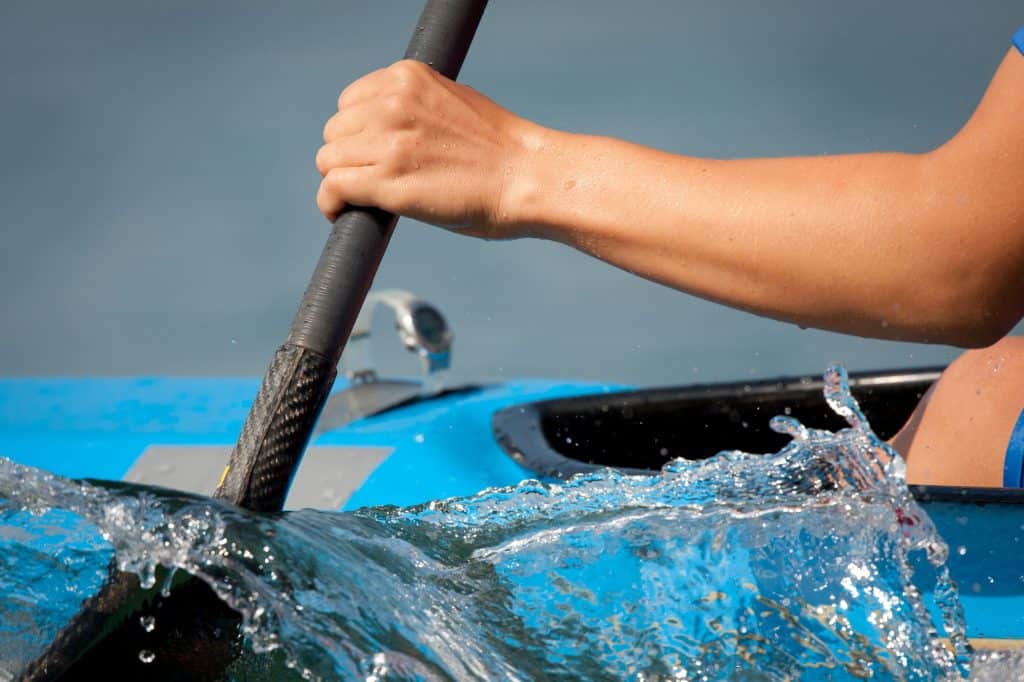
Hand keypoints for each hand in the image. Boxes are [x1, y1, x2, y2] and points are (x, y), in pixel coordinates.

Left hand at [316, 60, 535, 237]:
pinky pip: (334, 188)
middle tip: (371, 180)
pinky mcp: (388, 182)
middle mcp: (393, 103)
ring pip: (329, 161)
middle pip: (335, 132)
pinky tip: (341, 213)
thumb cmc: (498, 151)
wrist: (526, 178)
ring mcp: (388, 142)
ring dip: (341, 182)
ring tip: (361, 199)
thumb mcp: (454, 103)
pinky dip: (331, 203)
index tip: (371, 153)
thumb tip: (383, 127)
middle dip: (349, 157)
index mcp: (408, 78)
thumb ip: (415, 107)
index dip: (357, 133)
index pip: (350, 102)